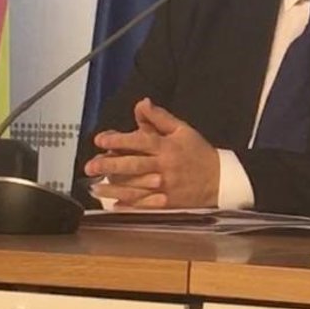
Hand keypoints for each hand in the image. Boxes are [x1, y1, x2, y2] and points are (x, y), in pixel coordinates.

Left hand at [85, 98, 219, 208]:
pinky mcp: (166, 202)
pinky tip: (113, 205)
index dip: (119, 139)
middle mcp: (164, 166)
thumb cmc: (198, 152)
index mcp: (167, 146)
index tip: (100, 140)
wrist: (220, 179)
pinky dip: (128, 206)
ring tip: (94, 187)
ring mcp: (164, 186)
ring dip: (113, 187)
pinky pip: (144, 205)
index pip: (140, 141)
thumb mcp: (183, 130)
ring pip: (134, 187)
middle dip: (109, 165)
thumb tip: (141, 103)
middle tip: (89, 166)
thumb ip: (159, 118)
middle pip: (133, 165)